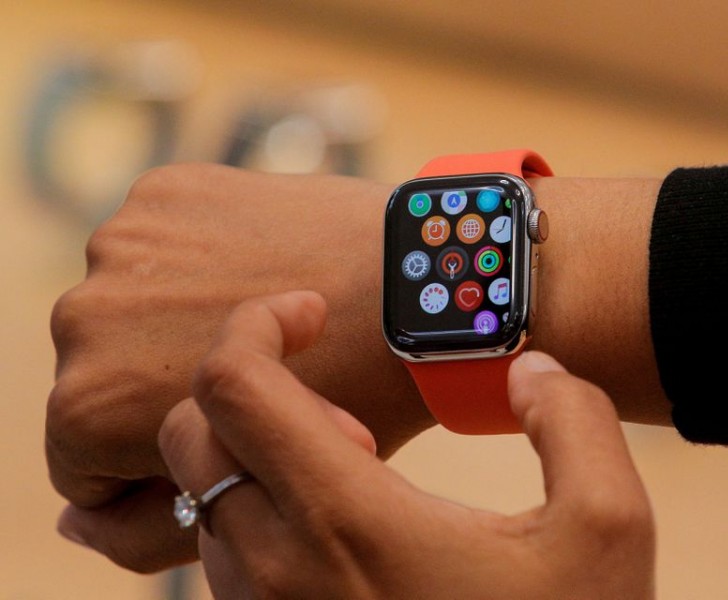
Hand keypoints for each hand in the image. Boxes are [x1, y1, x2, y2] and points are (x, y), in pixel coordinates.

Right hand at [47, 164, 434, 571]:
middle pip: (100, 375)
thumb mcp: (245, 488)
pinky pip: (165, 242)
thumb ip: (147, 531)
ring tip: (259, 318)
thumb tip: (76, 522)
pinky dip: (200, 256)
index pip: (81, 462)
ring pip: (131, 304)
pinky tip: (264, 266)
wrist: (417, 289)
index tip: (218, 436)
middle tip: (252, 378)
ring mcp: (119, 242)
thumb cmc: (347, 403)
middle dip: (160, 384)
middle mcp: (81, 320)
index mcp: (85, 407)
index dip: (150, 460)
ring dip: (175, 316)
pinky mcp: (165, 189)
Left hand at [159, 291, 655, 598]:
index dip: (255, 323)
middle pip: (192, 431)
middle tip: (346, 409)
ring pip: (201, 492)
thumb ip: (574, 421)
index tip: (310, 313)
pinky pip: (222, 547)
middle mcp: (278, 568)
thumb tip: (529, 372)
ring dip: (258, 451)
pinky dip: (259, 505)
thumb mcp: (607, 528)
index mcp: (346, 520)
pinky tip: (344, 524)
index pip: (231, 387)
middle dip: (252, 387)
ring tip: (357, 469)